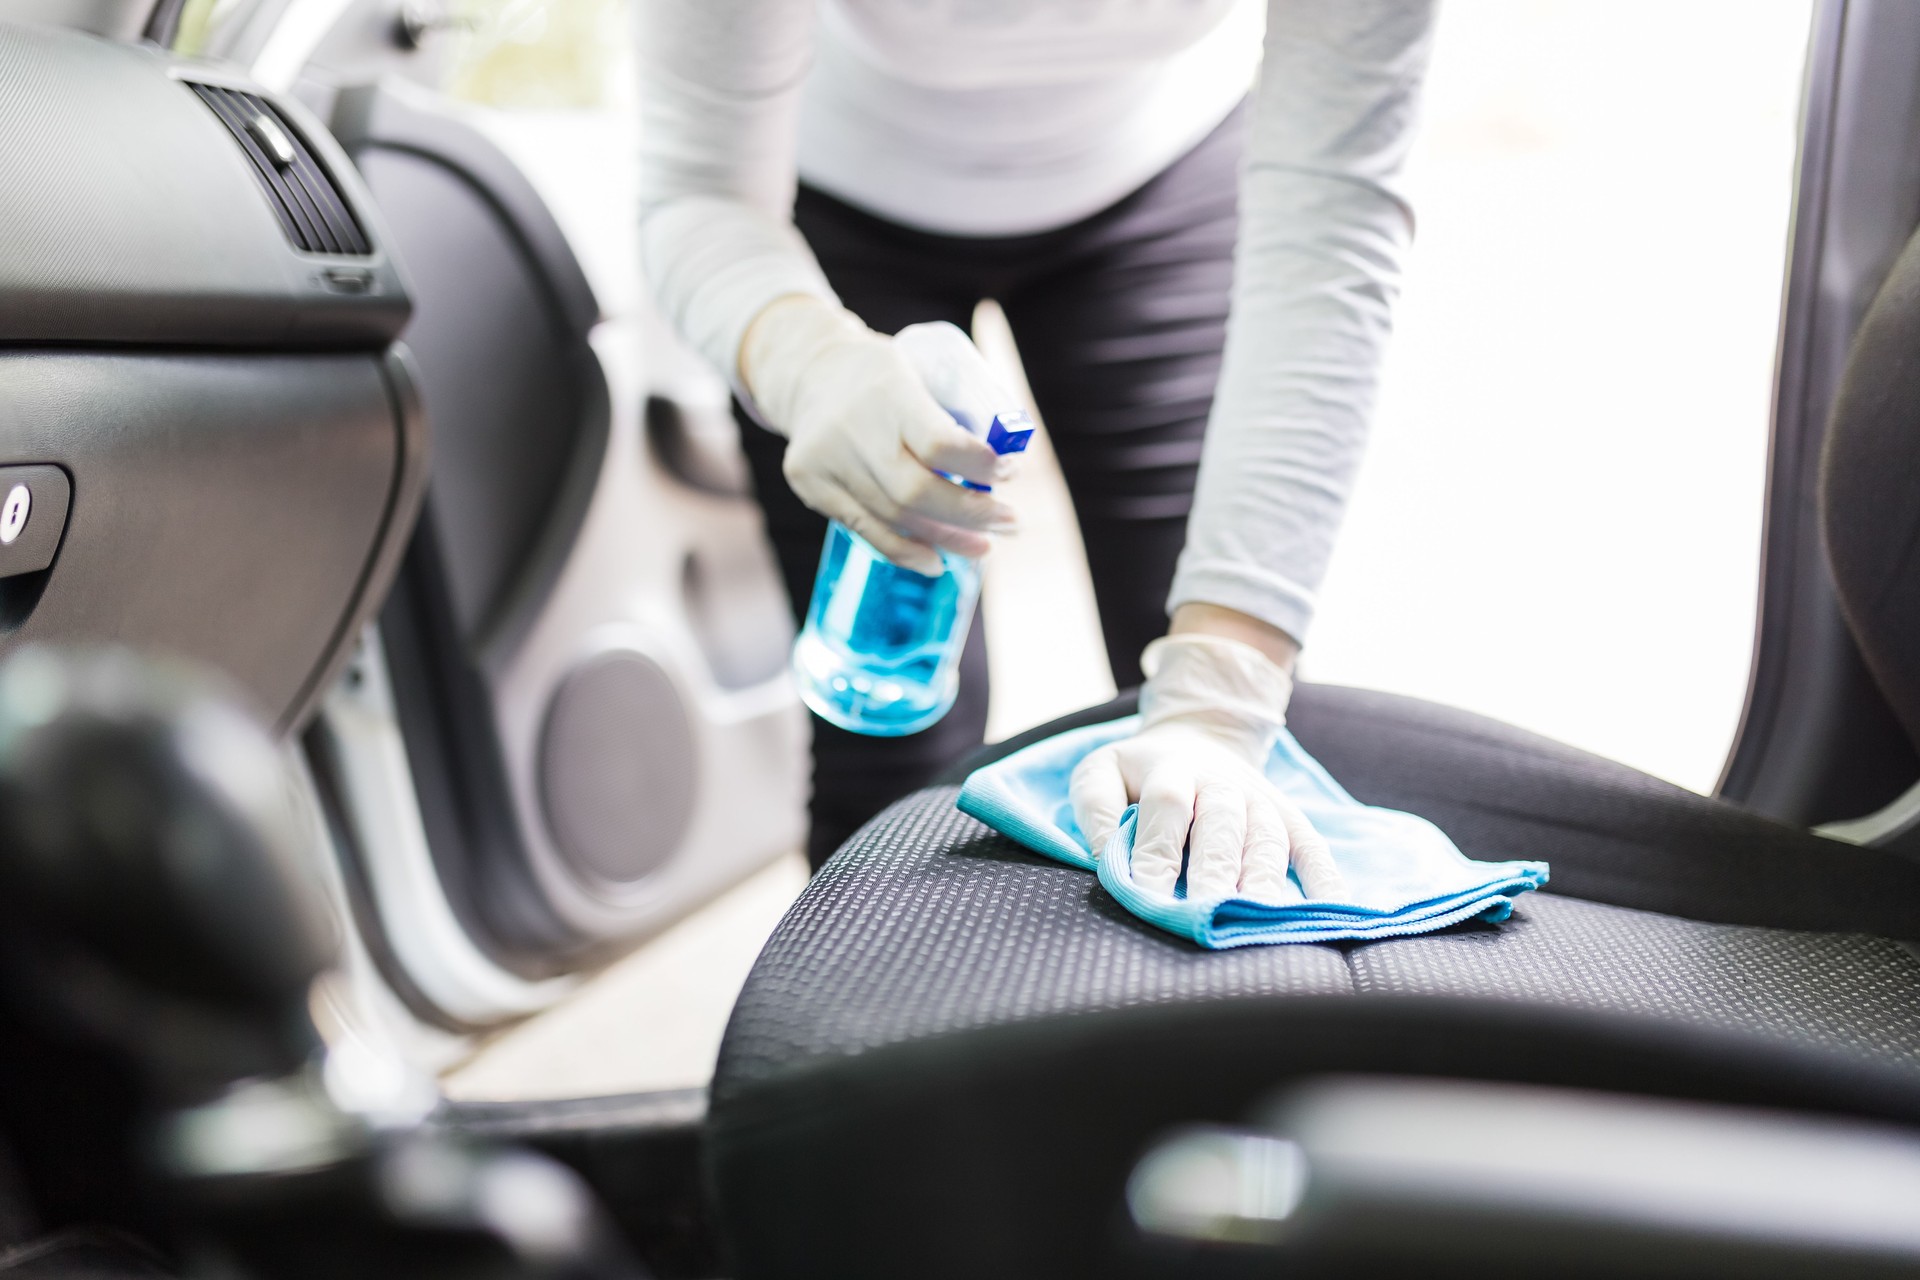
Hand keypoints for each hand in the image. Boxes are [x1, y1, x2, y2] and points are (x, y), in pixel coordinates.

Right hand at [740, 297, 1018, 574]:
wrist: (809, 371)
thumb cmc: (881, 376)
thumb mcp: (919, 369)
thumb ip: (952, 415)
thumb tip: (1002, 469)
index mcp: (889, 391)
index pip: (939, 444)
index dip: (980, 467)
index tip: (1010, 472)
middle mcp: (853, 429)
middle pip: (917, 492)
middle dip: (971, 514)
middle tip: (1009, 522)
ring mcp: (826, 461)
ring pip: (894, 517)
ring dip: (945, 539)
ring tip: (981, 548)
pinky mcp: (810, 485)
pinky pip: (866, 529)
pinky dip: (905, 550)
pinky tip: (935, 560)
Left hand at [1069, 633, 1347, 902]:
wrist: (1198, 739)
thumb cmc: (1139, 772)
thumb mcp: (1101, 771)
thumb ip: (1095, 809)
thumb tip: (1102, 858)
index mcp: (1172, 770)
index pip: (1167, 808)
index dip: (1158, 852)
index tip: (1148, 896)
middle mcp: (1223, 784)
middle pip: (1222, 826)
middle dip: (1214, 872)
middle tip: (1205, 914)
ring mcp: (1262, 802)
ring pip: (1267, 840)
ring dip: (1263, 881)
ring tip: (1258, 921)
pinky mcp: (1291, 819)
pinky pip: (1313, 848)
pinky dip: (1325, 880)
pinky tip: (1330, 913)